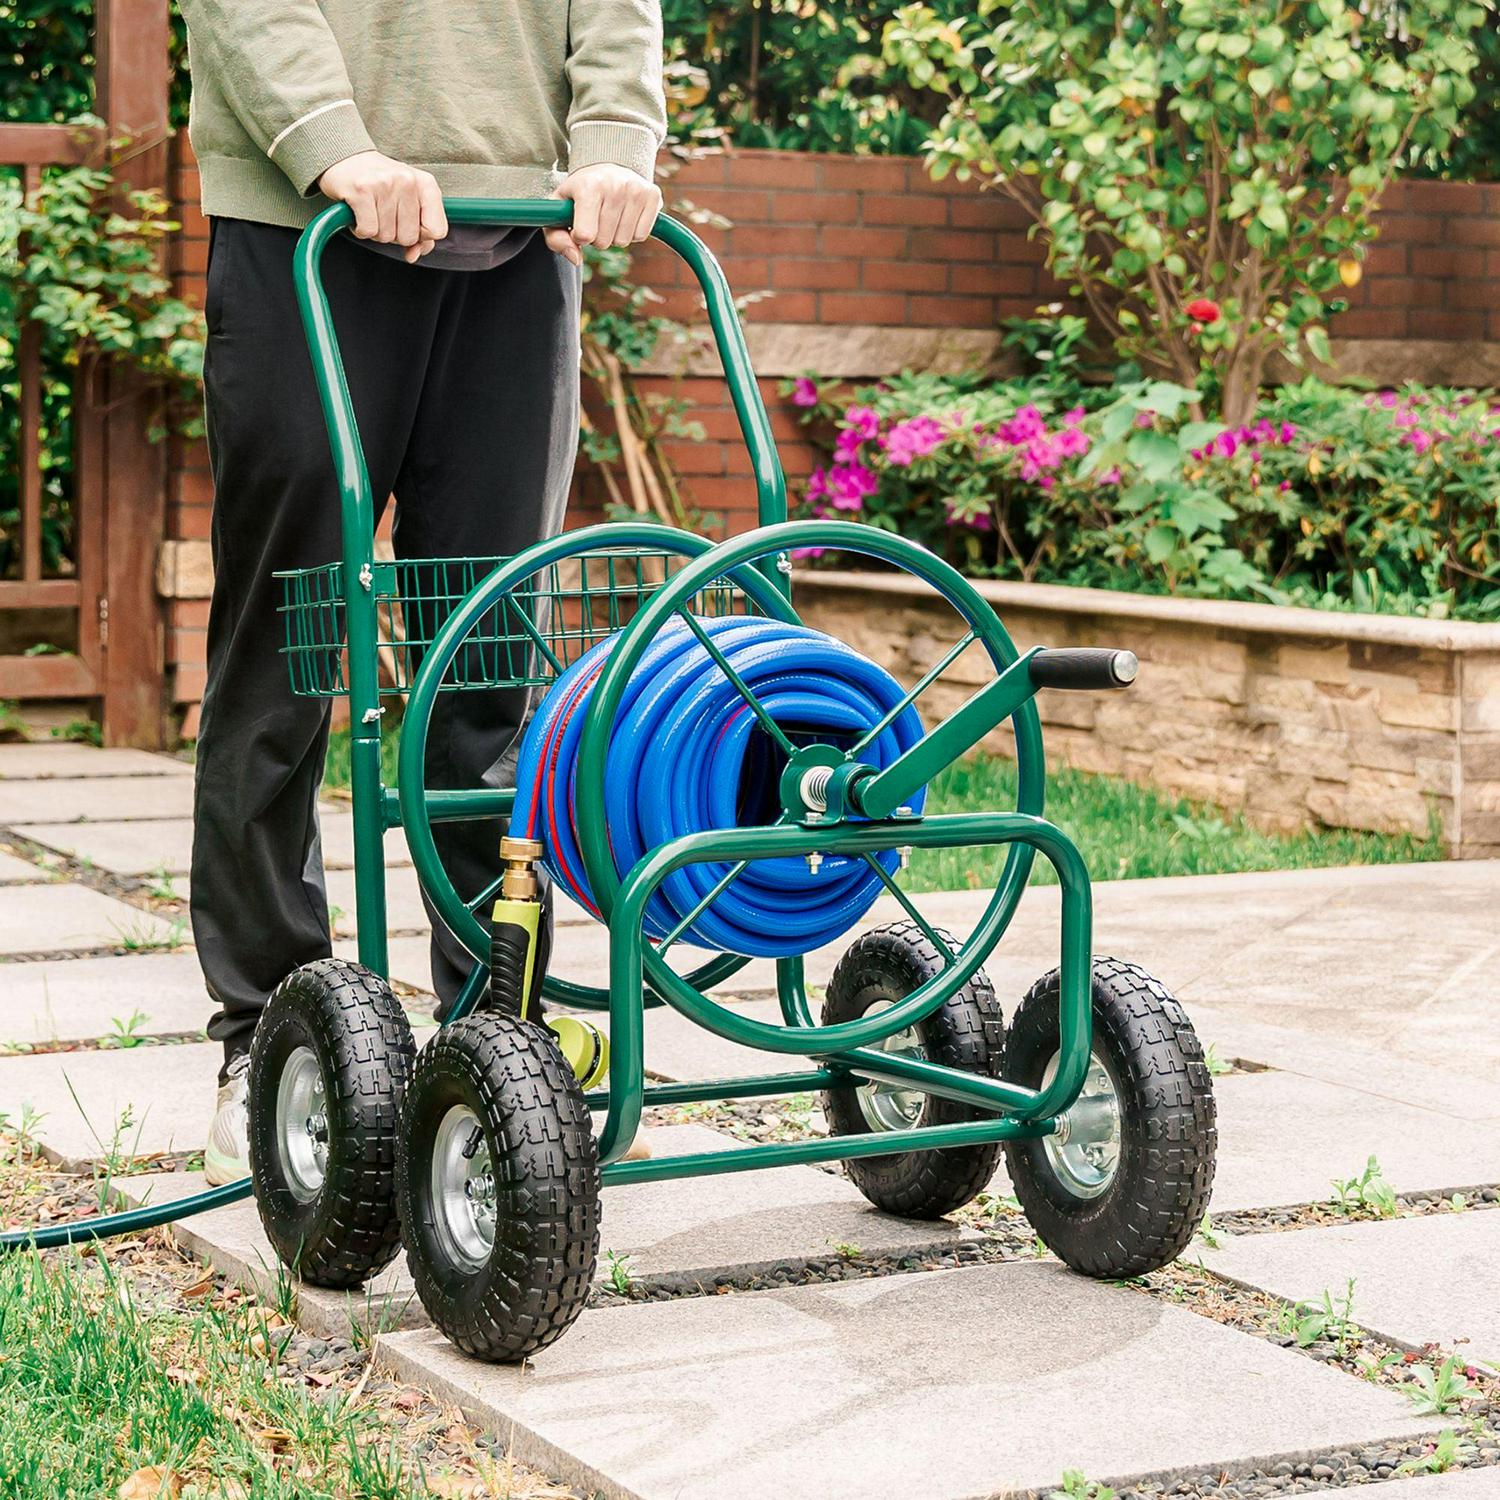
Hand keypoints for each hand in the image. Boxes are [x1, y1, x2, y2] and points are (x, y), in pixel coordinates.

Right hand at [318, 151, 447, 263]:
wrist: (346, 158)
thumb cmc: (381, 184)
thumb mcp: (409, 201)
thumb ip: (420, 231)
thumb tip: (414, 255)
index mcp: (426, 184)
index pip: (438, 230)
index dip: (421, 237)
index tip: (408, 226)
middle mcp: (407, 181)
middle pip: (410, 237)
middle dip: (395, 234)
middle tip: (384, 215)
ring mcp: (384, 184)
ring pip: (387, 236)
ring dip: (376, 231)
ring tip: (371, 211)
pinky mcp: (361, 189)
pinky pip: (367, 230)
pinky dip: (360, 230)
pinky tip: (359, 214)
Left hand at [545, 164, 662, 265]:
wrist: (607, 164)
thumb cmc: (579, 192)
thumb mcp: (558, 210)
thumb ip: (556, 238)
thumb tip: (576, 259)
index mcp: (589, 187)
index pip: (585, 235)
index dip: (579, 236)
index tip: (579, 223)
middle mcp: (615, 186)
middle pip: (603, 242)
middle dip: (597, 236)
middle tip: (596, 217)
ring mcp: (636, 190)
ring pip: (623, 241)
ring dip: (614, 235)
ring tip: (610, 214)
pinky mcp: (653, 195)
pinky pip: (640, 236)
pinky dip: (631, 232)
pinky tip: (625, 215)